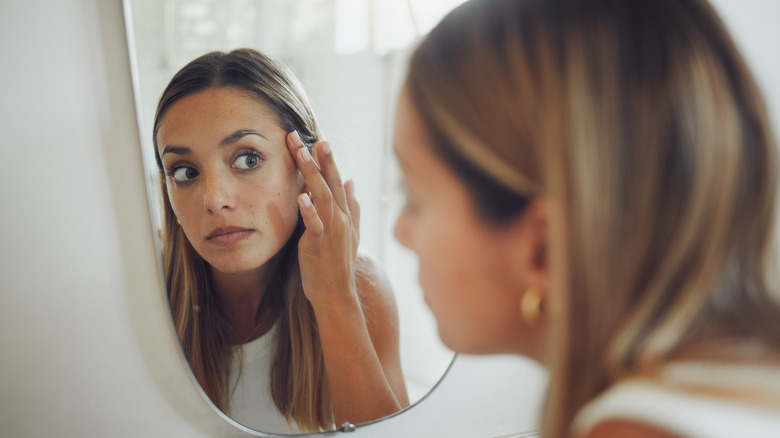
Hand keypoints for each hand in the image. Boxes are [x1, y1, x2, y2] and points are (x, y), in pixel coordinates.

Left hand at [286, 131, 360, 307]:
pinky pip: (315, 224)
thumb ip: (352, 207)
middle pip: (331, 183)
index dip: (329, 161)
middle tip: (309, 137)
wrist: (337, 294)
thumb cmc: (339, 265)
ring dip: (312, 174)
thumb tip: (351, 182)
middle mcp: (341, 219)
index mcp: (346, 215)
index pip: (337, 181)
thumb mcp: (350, 233)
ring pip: (323, 197)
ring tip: (301, 153)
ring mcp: (332, 231)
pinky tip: (301, 196)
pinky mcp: (320, 245)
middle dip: (320, 159)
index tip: (319, 140)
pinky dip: (309, 210)